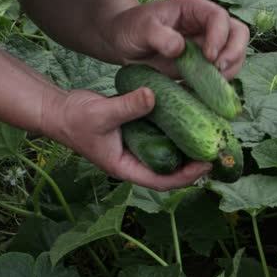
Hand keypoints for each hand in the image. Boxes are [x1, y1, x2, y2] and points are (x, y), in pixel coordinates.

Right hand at [41, 86, 211, 190]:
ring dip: (188, 145)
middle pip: (171, 170)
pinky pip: (161, 134)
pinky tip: (192, 114)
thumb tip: (153, 95)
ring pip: (168, 152)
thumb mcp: (102, 112)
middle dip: (194, 162)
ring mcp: (137, 147)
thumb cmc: (76, 118)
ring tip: (211, 133)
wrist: (60, 110)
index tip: (206, 166)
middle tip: (216, 149)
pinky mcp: (138, 132)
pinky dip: (176, 127)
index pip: (162, 181)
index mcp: (126, 168)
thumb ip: (128, 106)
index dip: (186, 177)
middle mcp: (135, 161)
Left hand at [106, 0, 249, 78]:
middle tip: (219, 70)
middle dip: (234, 53)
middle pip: (238, 33)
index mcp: (194, 9)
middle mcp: (206, 26)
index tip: (208, 56)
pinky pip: (220, 74)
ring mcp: (207, 46)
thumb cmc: (131, 28)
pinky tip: (202, 94)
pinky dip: (217, 85)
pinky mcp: (202, 65)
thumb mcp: (140, 28)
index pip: (219, 17)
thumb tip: (179, 48)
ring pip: (234, 55)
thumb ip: (158, 35)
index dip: (220, 36)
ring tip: (213, 86)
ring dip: (230, 71)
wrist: (124, 43)